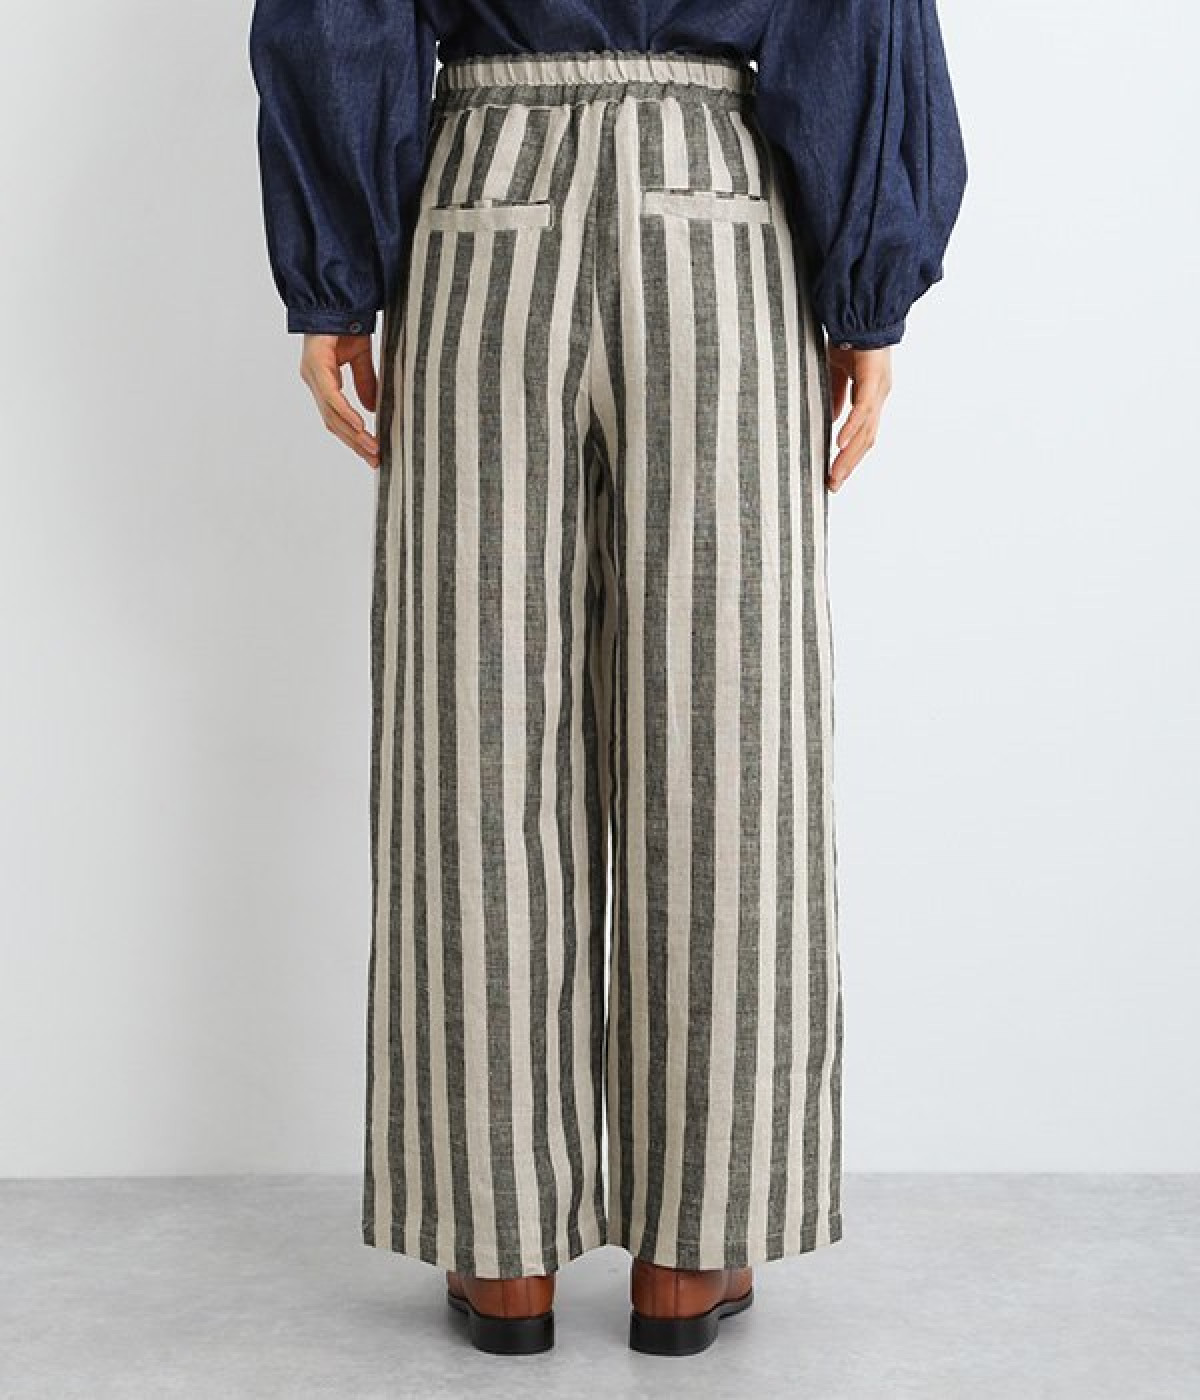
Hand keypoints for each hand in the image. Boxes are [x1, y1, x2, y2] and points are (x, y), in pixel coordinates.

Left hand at [299, 333, 379, 467]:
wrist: (338, 296)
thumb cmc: (346, 323)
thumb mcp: (361, 357)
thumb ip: (365, 383)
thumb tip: (371, 409)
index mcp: (322, 381)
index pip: (336, 418)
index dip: (353, 437)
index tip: (371, 453)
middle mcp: (314, 381)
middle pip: (333, 423)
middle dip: (355, 444)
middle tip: (375, 460)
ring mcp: (313, 375)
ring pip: (333, 415)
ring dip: (354, 435)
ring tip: (372, 449)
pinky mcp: (317, 365)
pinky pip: (332, 396)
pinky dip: (346, 413)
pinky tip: (360, 426)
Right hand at [826, 344, 891, 491]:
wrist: (862, 311)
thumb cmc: (851, 339)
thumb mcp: (838, 372)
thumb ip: (836, 395)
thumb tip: (832, 419)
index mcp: (871, 397)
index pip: (862, 434)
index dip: (850, 456)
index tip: (835, 475)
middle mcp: (878, 397)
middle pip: (866, 440)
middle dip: (848, 465)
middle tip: (833, 485)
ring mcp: (878, 390)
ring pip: (865, 430)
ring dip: (849, 455)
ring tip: (835, 474)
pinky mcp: (872, 379)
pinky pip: (862, 409)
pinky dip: (851, 427)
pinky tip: (840, 443)